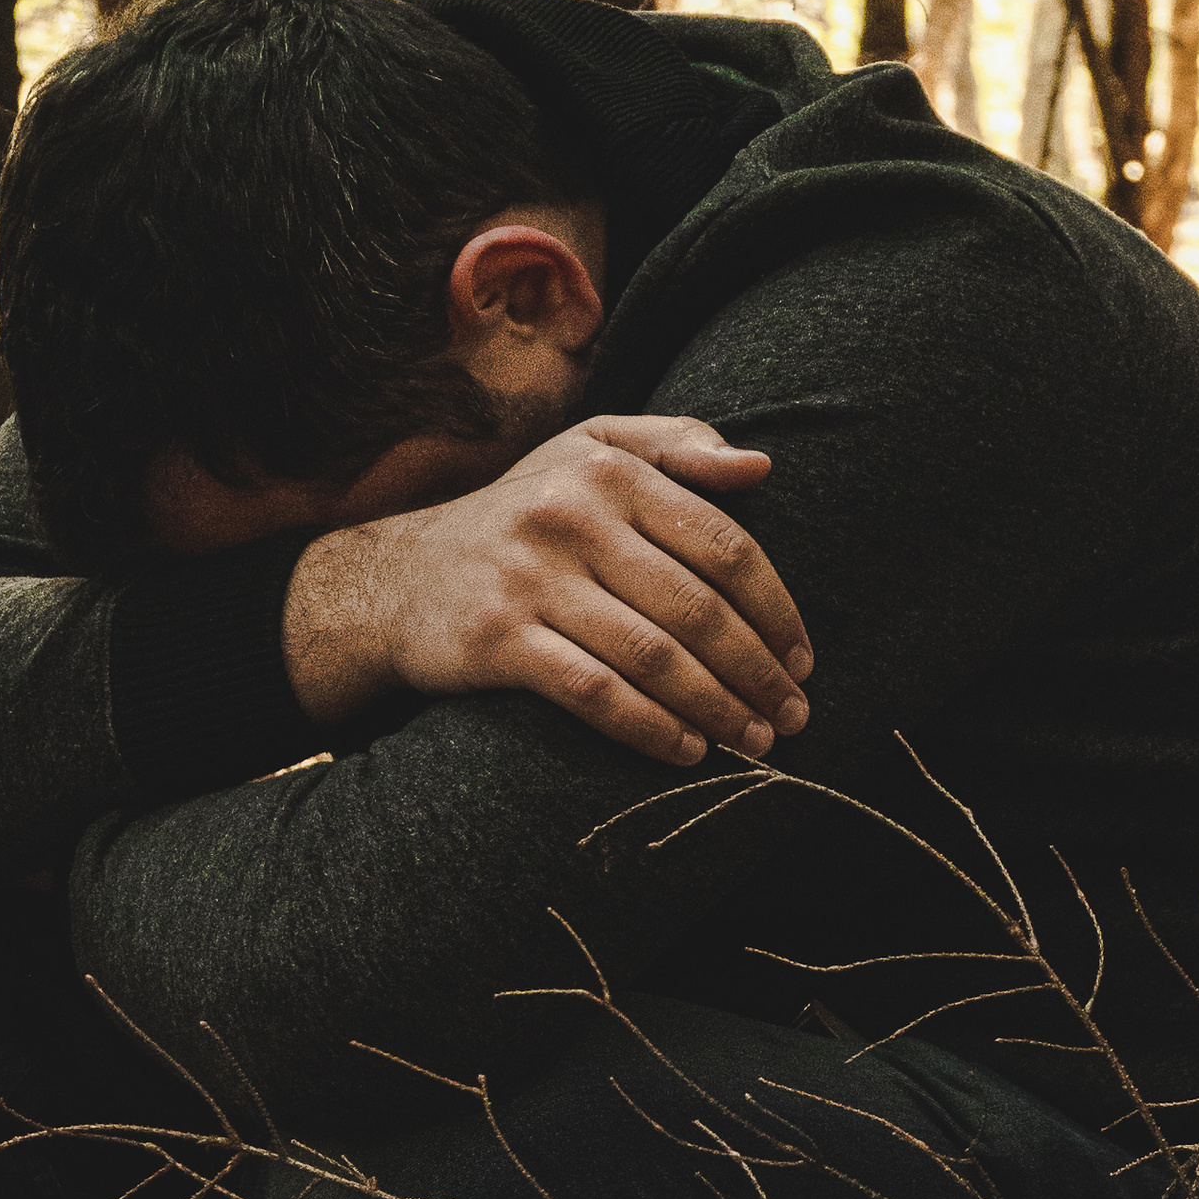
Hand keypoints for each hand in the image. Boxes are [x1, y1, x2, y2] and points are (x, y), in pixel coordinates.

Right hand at [282, 414, 814, 768]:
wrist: (395, 578)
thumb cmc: (517, 517)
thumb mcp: (585, 453)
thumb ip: (675, 446)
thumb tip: (760, 467)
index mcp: (608, 471)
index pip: (723, 544)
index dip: (776, 609)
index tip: (803, 658)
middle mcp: (571, 517)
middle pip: (697, 607)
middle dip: (756, 671)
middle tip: (793, 715)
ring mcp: (531, 579)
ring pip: (654, 656)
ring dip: (717, 709)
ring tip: (755, 742)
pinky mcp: (497, 640)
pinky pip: (595, 694)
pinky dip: (650, 729)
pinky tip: (686, 753)